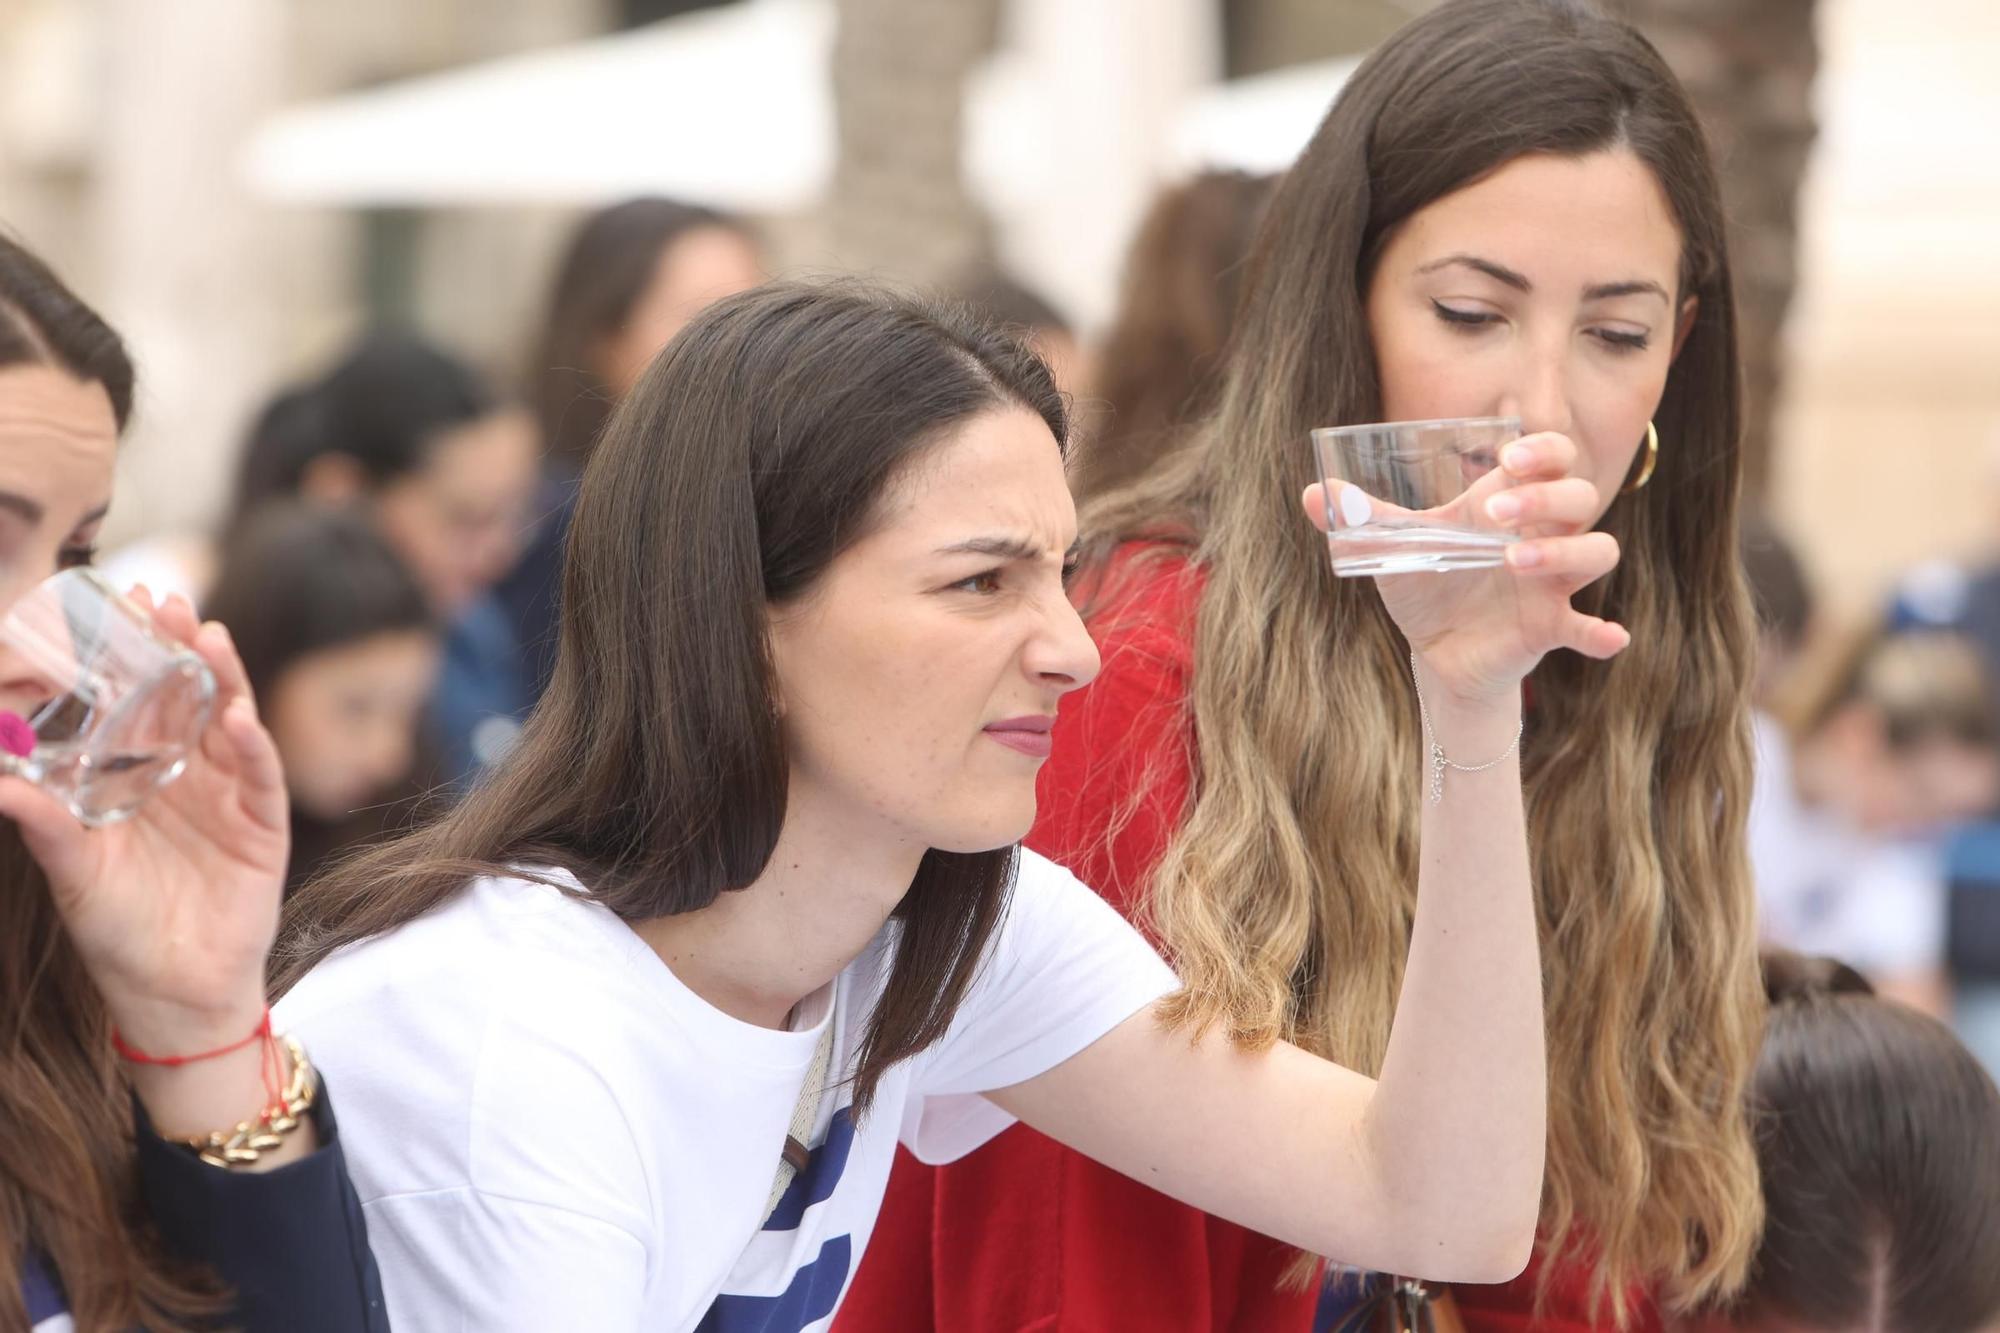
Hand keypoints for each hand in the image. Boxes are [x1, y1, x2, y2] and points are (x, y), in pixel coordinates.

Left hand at [0, 590, 288, 1053]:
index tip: (125, 604)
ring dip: (224, 679)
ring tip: (208, 636)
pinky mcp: (262, 830)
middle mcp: (193, 780)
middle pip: (193, 699)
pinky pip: (260, 779)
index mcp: (147, 779)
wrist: (172, 995)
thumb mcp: (72, 871)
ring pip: (232, 724)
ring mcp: (232, 800)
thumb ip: (44, 824)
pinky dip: (252, 747)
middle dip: (183, 648)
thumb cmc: (119, 932)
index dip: (142, 654)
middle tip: (167, 599)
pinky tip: (237, 718)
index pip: (148, 702)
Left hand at [1304, 431, 1628, 704]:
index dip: (1545, 450)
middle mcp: (1539, 536)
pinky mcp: (1550, 626)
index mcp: (1506, 505)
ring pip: (1597, 549)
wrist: (1435, 653)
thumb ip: (1361, 518)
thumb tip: (1312, 493)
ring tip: (1514, 561)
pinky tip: (1610, 636)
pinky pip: (1587, 625)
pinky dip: (1603, 631)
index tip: (1512, 457)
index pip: (1552, 457)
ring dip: (1565, 552)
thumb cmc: (1427, 586)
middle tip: (1497, 514)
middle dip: (1545, 498)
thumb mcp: (1393, 548)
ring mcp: (1550, 582)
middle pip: (1578, 497)